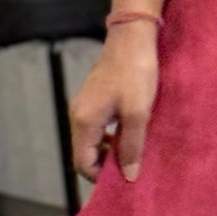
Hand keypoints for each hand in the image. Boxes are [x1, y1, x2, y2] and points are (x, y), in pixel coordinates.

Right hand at [70, 29, 160, 181]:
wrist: (132, 36)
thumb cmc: (136, 73)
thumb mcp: (138, 113)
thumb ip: (132, 146)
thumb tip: (129, 176)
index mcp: (84, 121)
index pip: (83, 163)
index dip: (102, 177)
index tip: (126, 180)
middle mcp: (78, 115)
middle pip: (85, 153)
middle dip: (106, 165)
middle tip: (132, 168)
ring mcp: (85, 105)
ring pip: (92, 140)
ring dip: (110, 150)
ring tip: (134, 152)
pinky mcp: (95, 97)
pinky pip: (98, 127)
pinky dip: (111, 136)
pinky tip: (130, 133)